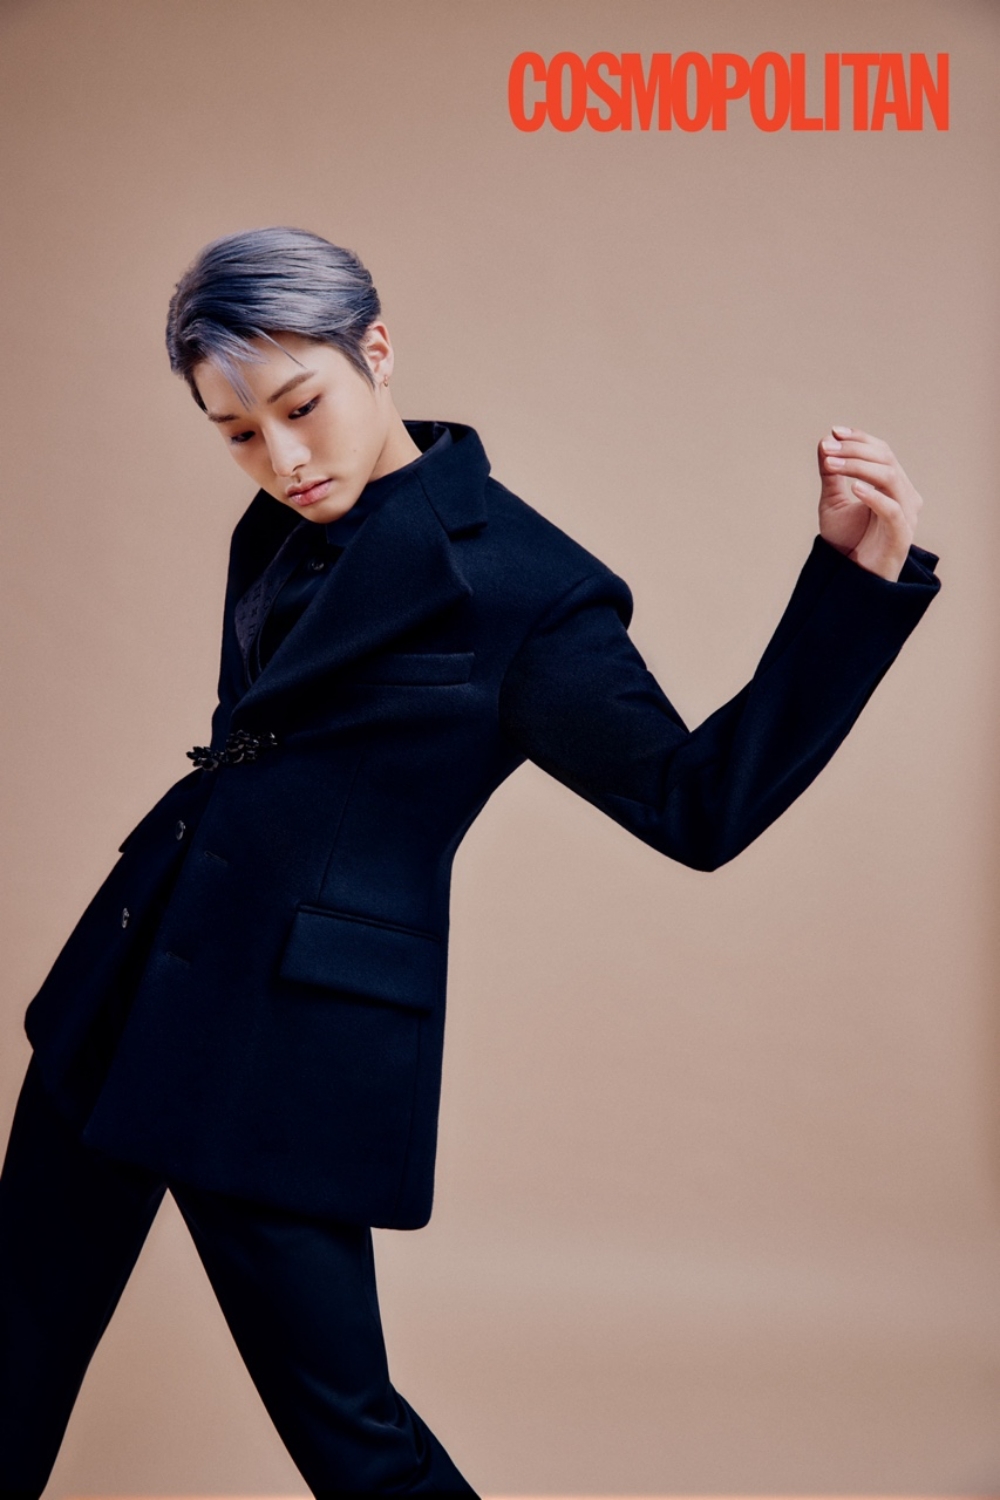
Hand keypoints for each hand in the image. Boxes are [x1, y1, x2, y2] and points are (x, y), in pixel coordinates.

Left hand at [817, 427, 923, 580]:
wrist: (851, 579)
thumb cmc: (847, 542)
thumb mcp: (833, 503)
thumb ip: (831, 475)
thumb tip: (824, 441)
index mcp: (892, 485)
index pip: (882, 452)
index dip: (860, 439)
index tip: (833, 432)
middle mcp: (904, 495)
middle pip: (885, 459)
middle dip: (854, 450)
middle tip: (827, 449)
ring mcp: (906, 515)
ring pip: (889, 478)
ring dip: (858, 467)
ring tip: (832, 464)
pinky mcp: (902, 535)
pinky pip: (893, 509)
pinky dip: (874, 495)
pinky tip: (854, 488)